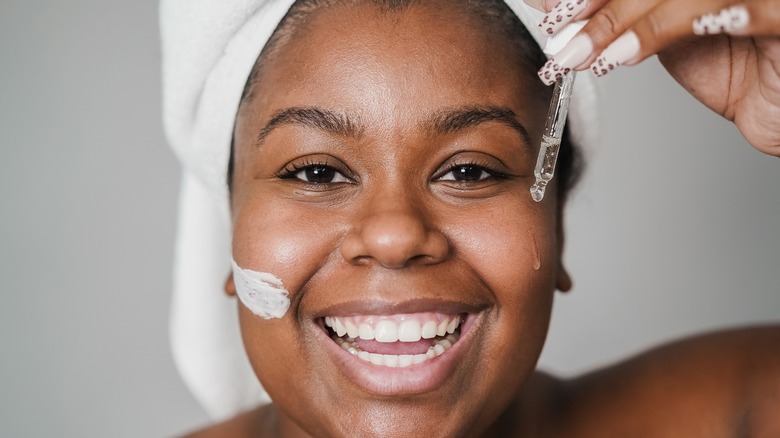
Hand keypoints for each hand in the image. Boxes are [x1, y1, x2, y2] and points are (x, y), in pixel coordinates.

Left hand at [530, 0, 779, 155]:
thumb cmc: (737, 66)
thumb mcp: (665, 33)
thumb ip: (621, 15)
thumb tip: (557, 10)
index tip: (554, 10)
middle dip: (601, 3)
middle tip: (561, 32)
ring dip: (623, 20)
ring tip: (587, 55)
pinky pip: (730, 10)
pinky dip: (667, 28)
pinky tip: (627, 56)